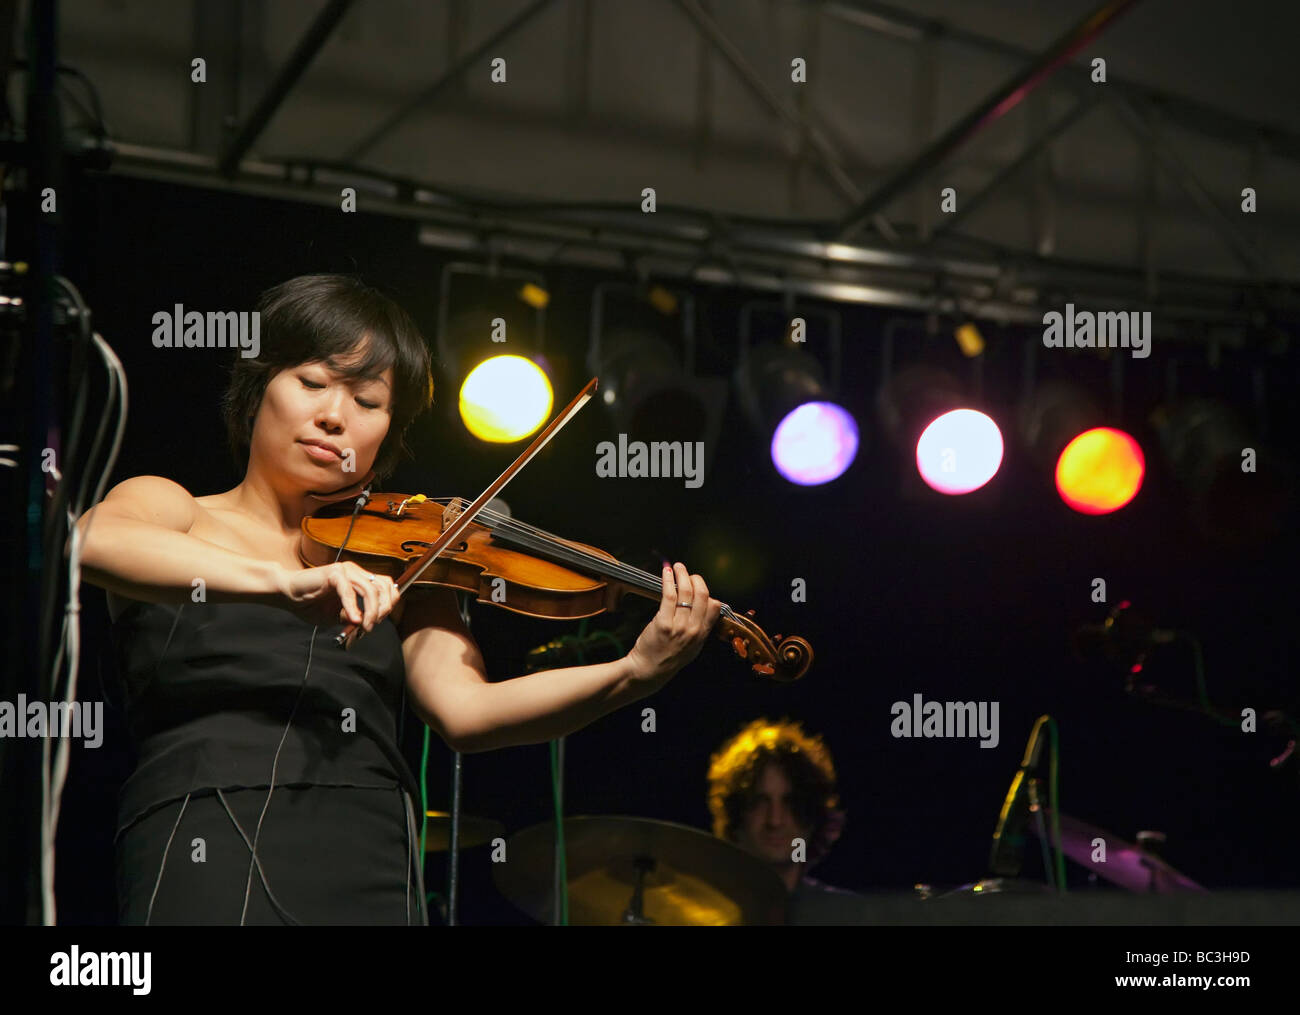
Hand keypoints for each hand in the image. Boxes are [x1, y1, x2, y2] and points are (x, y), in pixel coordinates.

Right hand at [280, 560, 398, 631]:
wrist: (287, 595)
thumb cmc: (310, 604)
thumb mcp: (337, 616)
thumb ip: (354, 618)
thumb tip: (367, 624)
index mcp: (360, 578)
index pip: (387, 586)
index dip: (388, 604)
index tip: (378, 621)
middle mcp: (355, 571)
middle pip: (383, 587)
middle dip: (383, 609)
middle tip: (372, 625)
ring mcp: (346, 570)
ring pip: (370, 590)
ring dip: (371, 611)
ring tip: (365, 626)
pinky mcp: (334, 573)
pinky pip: (349, 591)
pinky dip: (353, 607)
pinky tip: (352, 620)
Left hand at [625, 562, 721, 690]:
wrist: (648, 671)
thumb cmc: (668, 658)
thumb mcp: (692, 648)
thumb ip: (699, 629)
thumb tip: (704, 607)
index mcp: (702, 635)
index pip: (714, 606)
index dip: (707, 592)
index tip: (698, 586)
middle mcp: (693, 630)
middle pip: (702, 595)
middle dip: (696, 579)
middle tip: (688, 573)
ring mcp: (679, 626)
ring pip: (686, 592)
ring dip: (682, 574)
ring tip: (678, 567)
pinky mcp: (663, 622)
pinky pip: (669, 595)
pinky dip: (668, 580)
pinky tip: (667, 572)